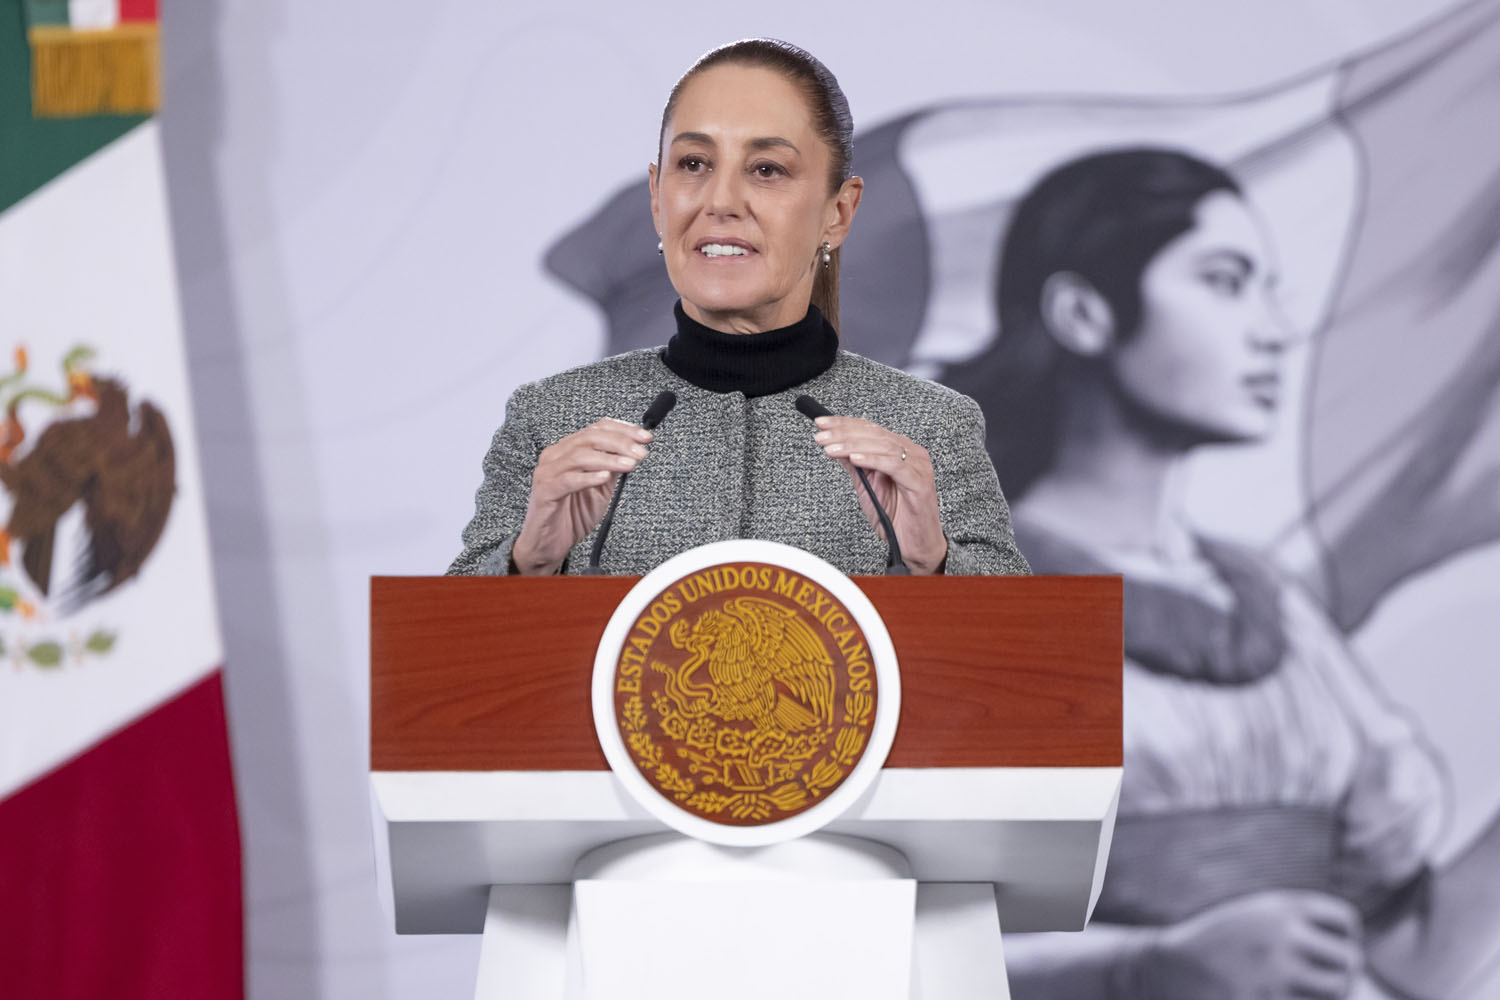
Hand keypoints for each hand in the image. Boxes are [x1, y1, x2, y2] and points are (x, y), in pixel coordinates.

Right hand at [511, 418, 651, 574]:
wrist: (549, 544)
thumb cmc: (571, 515)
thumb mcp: (600, 487)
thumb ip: (612, 468)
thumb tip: (633, 451)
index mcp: (568, 450)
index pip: (596, 428)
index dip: (623, 430)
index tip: (644, 437)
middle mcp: (555, 456)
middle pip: (589, 437)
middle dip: (620, 442)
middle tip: (640, 451)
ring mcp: (548, 472)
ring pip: (580, 456)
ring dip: (609, 458)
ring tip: (629, 464)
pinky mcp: (545, 491)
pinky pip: (568, 480)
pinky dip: (588, 477)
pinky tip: (605, 477)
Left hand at [812, 416, 947, 573]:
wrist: (914, 544)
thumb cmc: (895, 516)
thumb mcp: (865, 486)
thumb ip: (853, 464)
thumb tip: (833, 444)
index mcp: (899, 450)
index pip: (869, 429)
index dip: (843, 424)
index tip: (821, 423)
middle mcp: (911, 453)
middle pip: (874, 434)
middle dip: (843, 432)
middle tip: (821, 435)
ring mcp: (918, 466)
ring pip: (882, 446)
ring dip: (852, 445)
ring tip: (830, 448)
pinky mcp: (919, 482)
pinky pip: (893, 465)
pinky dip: (871, 459)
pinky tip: (854, 458)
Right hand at [1129, 890, 1362, 999]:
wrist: (1170, 967)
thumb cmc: (1221, 944)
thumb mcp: (1256, 916)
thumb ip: (1299, 925)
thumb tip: (1354, 960)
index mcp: (1280, 906)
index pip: (1346, 921)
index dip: (1346, 937)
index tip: (1329, 949)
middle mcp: (1280, 934)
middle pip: (1348, 960)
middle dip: (1344, 973)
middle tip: (1327, 981)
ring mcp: (1273, 971)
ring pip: (1335, 991)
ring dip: (1330, 995)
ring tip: (1308, 991)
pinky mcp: (1262, 999)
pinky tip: (1284, 994)